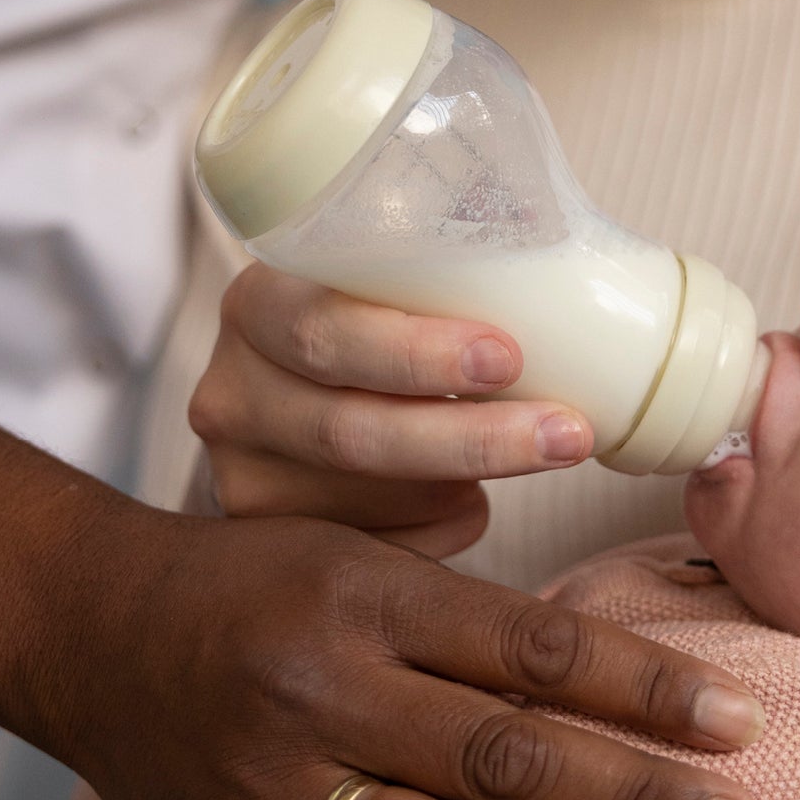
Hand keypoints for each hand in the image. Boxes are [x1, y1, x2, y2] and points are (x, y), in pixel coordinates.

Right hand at [40, 499, 763, 799]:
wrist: (89, 629)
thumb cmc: (257, 586)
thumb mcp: (362, 560)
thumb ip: (472, 619)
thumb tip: (614, 675)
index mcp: (369, 599)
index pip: (537, 646)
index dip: (649, 688)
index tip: (743, 722)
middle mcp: (324, 689)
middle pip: (503, 754)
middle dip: (630, 796)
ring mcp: (276, 785)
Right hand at [190, 264, 594, 551]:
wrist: (303, 395)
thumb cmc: (370, 325)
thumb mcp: (381, 279)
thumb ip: (443, 268)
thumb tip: (561, 250)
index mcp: (258, 308)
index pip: (324, 332)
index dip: (415, 353)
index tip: (508, 357)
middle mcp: (234, 397)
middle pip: (353, 433)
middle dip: (472, 438)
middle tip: (565, 432)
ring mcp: (246, 478)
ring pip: (375, 502)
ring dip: (470, 485)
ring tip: (544, 450)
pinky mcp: (277, 542)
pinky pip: (382, 549)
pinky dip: (445, 525)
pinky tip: (471, 499)